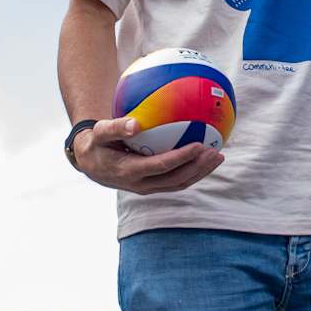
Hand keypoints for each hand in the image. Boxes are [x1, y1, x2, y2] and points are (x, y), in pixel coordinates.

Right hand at [72, 116, 223, 194]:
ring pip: (179, 183)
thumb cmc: (96, 143)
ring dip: (200, 172)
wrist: (90, 164)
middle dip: (198, 168)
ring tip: (219, 157)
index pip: (161, 166)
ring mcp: (148, 187)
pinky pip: (176, 180)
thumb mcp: (99, 133)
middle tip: (216, 152)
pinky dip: (193, 171)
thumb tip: (136, 122)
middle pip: (176, 180)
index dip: (181, 158)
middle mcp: (141, 184)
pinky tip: (205, 156)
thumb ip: (115, 127)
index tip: (199, 145)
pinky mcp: (153, 185)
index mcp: (129, 171)